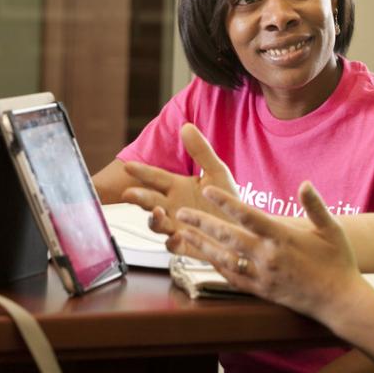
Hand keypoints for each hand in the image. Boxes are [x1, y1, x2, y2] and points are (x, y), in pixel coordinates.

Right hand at [121, 123, 236, 239]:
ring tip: (158, 213)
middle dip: (138, 197)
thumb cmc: (228, 201)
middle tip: (129, 193)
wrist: (245, 229)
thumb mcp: (217, 172)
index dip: (141, 172)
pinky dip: (172, 243)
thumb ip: (201, 151)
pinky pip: (174, 246)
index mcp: (177, 187)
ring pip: (157, 224)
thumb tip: (186, 126)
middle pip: (149, 201)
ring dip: (154, 220)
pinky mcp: (186, 246)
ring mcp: (176, 226)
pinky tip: (177, 237)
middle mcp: (172, 207)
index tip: (128, 166)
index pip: (154, 177)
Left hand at [174, 181, 366, 322]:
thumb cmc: (338, 262)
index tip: (207, 190)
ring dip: (201, 245)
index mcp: (283, 238)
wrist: (339, 301)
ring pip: (224, 258)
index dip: (225, 202)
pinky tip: (204, 257)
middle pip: (227, 236)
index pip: (248, 215)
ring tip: (182, 234)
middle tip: (180, 212)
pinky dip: (216, 266)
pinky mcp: (261, 290)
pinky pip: (233, 278)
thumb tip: (305, 184)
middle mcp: (268, 257)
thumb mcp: (332, 230)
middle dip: (201, 223)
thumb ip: (316, 206)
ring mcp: (262, 275)